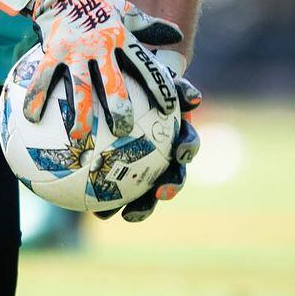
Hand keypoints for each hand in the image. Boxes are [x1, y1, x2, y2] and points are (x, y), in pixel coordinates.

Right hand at [0, 0, 180, 136]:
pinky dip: (36, 98)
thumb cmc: (96, 5)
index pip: (145, 65)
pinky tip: (31, 119)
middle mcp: (100, 46)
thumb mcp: (126, 11)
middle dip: (119, 108)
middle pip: (112, 82)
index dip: (158, 87)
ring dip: (79, 114)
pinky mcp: (52, 52)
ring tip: (79, 138)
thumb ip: (149, 26)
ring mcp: (74, 50)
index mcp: (122, 38)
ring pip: (78, 87)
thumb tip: (177, 36)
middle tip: (124, 132)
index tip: (168, 110)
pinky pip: (43, 78)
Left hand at [95, 59, 202, 222]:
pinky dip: (112, 206)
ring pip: (149, 191)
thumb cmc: (143, 79)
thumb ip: (178, 88)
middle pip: (173, 175)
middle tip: (160, 194)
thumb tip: (196, 99)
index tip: (180, 157)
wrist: (126, 83)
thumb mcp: (159, 79)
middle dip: (170, 188)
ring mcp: (148, 166)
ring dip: (143, 207)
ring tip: (128, 215)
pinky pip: (118, 193)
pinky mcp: (127, 174)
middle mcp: (166, 154)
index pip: (186, 146)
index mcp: (176, 133)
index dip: (187, 152)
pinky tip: (98, 216)